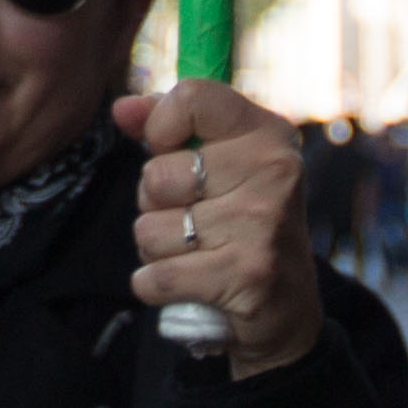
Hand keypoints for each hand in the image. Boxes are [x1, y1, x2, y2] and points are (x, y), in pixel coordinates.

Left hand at [116, 79, 320, 376]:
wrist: (287, 309)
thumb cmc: (243, 225)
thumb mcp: (221, 166)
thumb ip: (168, 128)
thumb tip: (121, 110)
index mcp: (269, 135)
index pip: (193, 98)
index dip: (162, 127)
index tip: (173, 153)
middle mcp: (274, 171)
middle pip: (156, 174)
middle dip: (155, 204)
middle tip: (194, 220)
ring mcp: (262, 223)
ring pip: (149, 229)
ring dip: (158, 249)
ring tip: (196, 253)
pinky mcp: (247, 275)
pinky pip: (155, 276)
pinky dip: (156, 286)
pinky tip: (190, 284)